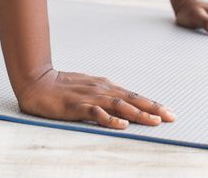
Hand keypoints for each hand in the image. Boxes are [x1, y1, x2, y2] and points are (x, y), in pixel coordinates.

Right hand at [15, 67, 176, 129]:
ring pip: (119, 105)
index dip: (151, 103)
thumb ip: (104, 95)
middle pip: (132, 99)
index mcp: (105, 86)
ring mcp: (89, 97)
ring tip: (154, 121)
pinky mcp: (77, 106)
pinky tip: (122, 125)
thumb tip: (122, 104)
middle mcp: (101, 89)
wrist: (36, 82)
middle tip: (171, 117)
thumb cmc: (62, 87)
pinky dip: (110, 119)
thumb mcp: (88, 88)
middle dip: (153, 108)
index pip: (133, 96)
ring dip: (138, 113)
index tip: (168, 112)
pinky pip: (96, 113)